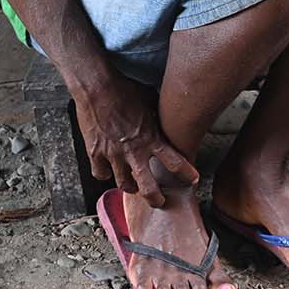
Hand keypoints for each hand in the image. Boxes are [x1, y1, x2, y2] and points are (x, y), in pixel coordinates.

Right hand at [73, 74, 198, 206]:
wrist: (97, 87)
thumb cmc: (124, 89)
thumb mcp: (150, 102)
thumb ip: (157, 115)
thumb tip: (169, 113)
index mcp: (151, 138)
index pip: (175, 162)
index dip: (186, 174)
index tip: (192, 179)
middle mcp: (134, 151)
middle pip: (148, 187)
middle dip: (156, 199)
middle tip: (159, 202)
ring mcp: (114, 154)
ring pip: (124, 184)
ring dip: (130, 187)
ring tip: (132, 187)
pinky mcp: (95, 153)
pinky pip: (101, 174)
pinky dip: (104, 174)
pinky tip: (107, 171)